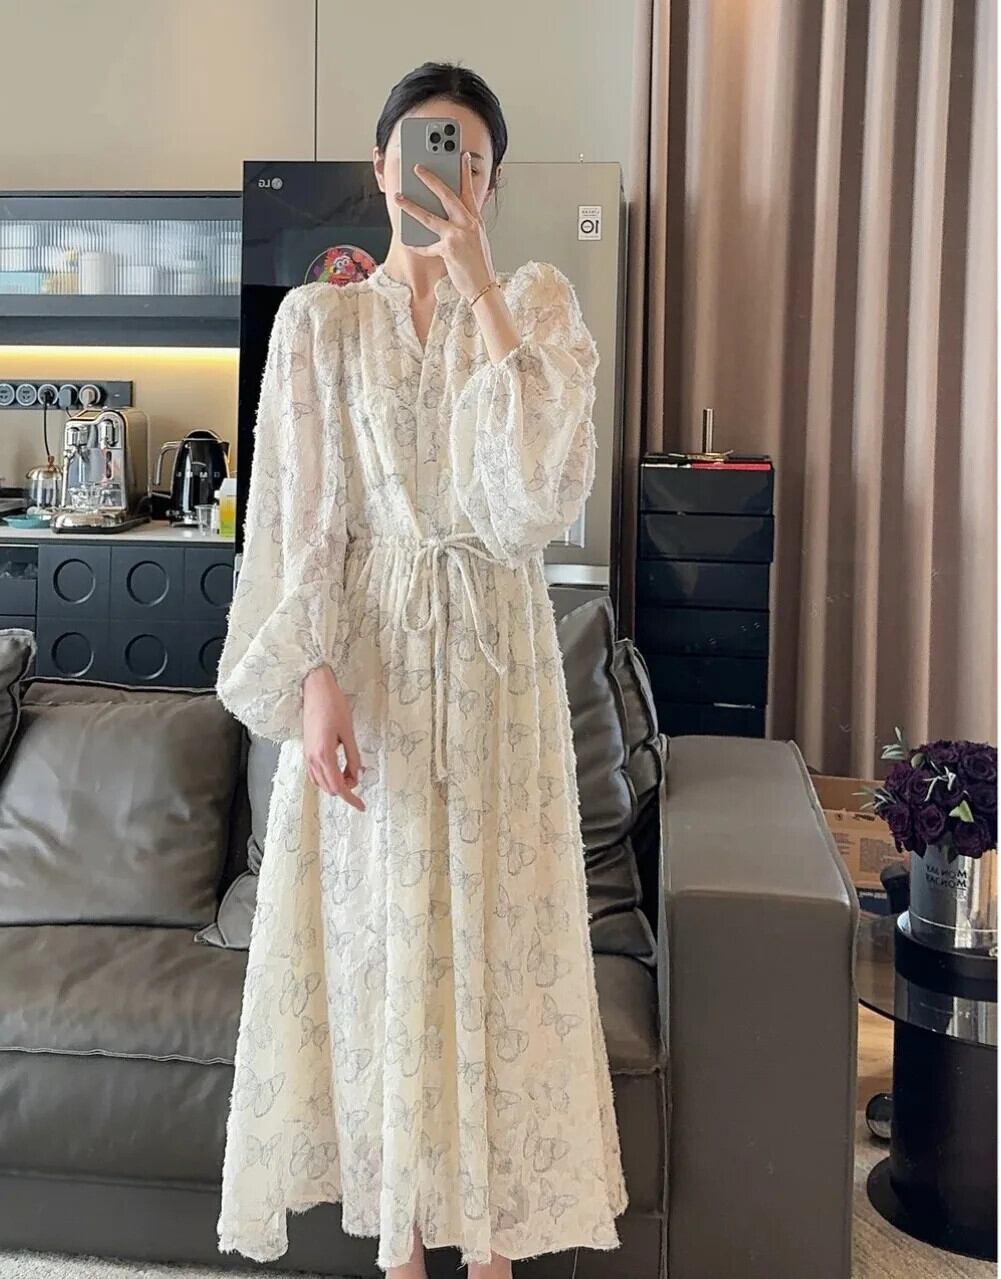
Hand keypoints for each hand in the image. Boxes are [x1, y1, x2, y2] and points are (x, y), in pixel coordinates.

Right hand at [302, 666, 365, 810]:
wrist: (315, 689)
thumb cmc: (333, 706)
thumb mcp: (348, 733)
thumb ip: (353, 757)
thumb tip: (358, 774)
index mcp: (323, 755)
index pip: (338, 786)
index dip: (351, 798)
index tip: (362, 806)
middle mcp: (312, 758)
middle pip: (329, 787)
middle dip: (346, 788)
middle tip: (359, 776)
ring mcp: (307, 754)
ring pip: (321, 781)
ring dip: (336, 782)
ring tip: (351, 771)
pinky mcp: (307, 749)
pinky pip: (315, 772)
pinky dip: (327, 775)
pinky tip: (338, 767)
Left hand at [394, 152, 496, 300]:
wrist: (483, 287)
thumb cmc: (479, 264)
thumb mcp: (477, 239)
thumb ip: (465, 224)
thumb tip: (448, 214)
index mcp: (475, 220)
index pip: (469, 191)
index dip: (465, 172)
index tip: (461, 156)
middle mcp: (468, 224)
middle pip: (447, 196)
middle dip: (431, 179)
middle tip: (418, 168)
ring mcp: (457, 236)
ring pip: (430, 217)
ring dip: (411, 206)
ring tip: (399, 197)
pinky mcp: (447, 250)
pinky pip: (427, 245)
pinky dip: (417, 245)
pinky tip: (408, 241)